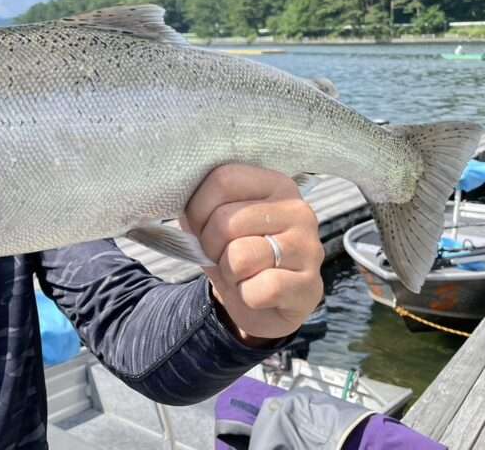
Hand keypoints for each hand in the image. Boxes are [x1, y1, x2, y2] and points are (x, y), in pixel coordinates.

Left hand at [182, 164, 323, 343]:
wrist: (263, 303)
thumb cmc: (236, 252)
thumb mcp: (215, 223)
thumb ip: (200, 204)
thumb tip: (175, 195)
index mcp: (274, 184)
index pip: (223, 180)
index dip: (197, 208)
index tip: (198, 225)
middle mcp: (297, 210)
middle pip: (227, 221)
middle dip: (209, 246)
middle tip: (220, 256)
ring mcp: (308, 248)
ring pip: (240, 256)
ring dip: (228, 272)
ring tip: (241, 273)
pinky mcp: (310, 286)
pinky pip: (260, 289)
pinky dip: (246, 296)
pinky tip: (257, 292)